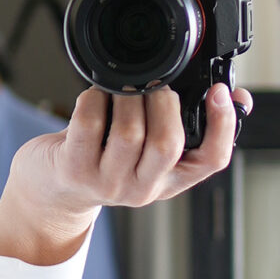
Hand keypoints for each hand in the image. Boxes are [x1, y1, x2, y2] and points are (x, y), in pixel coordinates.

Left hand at [0, 82, 249, 265]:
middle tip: (154, 85)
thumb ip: (178, 127)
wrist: (50, 192)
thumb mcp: (147, 154)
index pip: (212, 160)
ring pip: (129, 132)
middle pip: (168, 143)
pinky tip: (95, 95)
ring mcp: (107, 182)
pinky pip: (89, 124)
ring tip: (122, 86)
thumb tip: (229, 93)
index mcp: (170, 180)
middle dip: (164, 102)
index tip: (220, 92)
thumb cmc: (101, 161)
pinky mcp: (73, 169)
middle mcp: (142, 187)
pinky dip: (94, 99)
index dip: (223, 124)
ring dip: (128, 96)